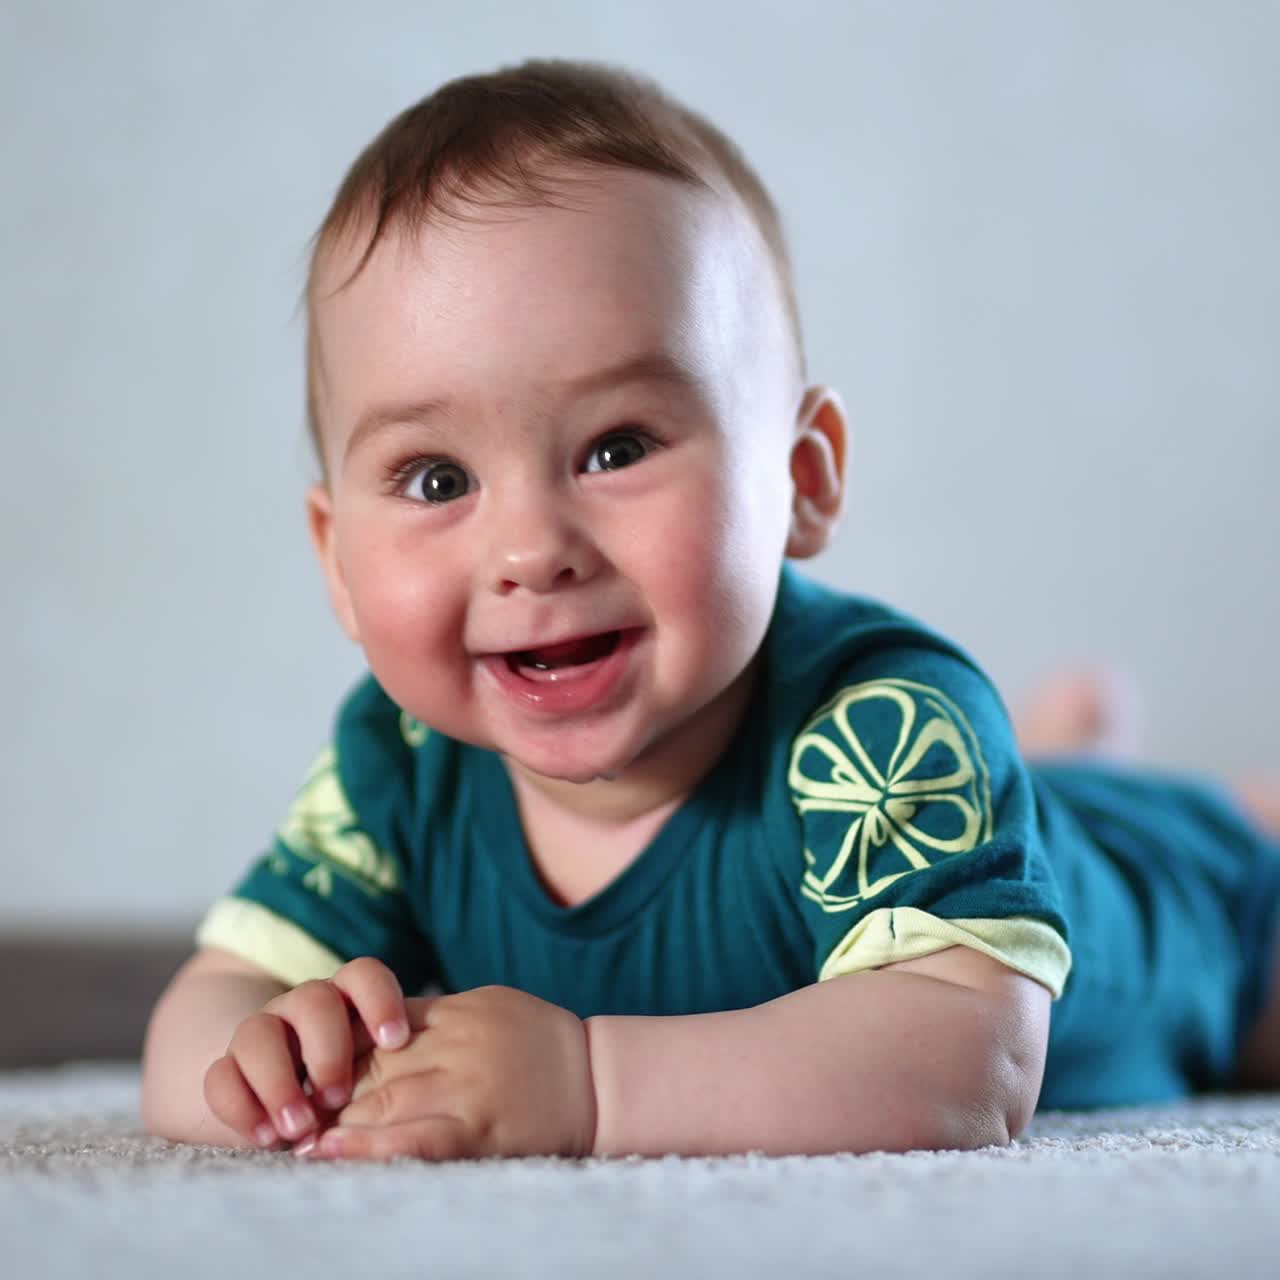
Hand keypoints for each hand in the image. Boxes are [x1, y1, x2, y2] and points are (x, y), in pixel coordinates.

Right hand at [203, 956, 409, 1148]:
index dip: (380, 1000)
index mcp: (346, 998)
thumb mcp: (380, 1075)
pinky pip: (219, 1076)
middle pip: (312, 1001)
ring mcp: (261, 1034)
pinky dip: (240, 1106)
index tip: (396, 1040)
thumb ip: (396, 1076)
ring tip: (299, 1127)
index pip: (363, 974)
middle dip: (326, 1049)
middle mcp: (302, 1008)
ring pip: (257, 1032)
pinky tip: (265, 1138)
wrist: (284, 1100)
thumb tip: (431, 1107)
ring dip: (278, 1081)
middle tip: (338, 1096)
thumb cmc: (355, 1088)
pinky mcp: (226, 1070)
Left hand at [303, 986, 595, 1160]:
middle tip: (277, 1114)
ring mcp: (465, 1088)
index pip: (374, 1029)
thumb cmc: (539, 1041)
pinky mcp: (479, 1129)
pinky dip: (370, 1146)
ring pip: (383, 1102)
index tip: (294, 1074)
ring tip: (290, 1139)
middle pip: (369, 1068)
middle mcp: (452, 1046)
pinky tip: (333, 1152)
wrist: (597, 1078)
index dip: (328, 1053)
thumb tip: (375, 1026)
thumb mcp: (484, 1007)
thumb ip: (431, 1016)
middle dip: (320, 1093)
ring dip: (330, 1122)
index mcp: (450, 1015)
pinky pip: (416, 1140)